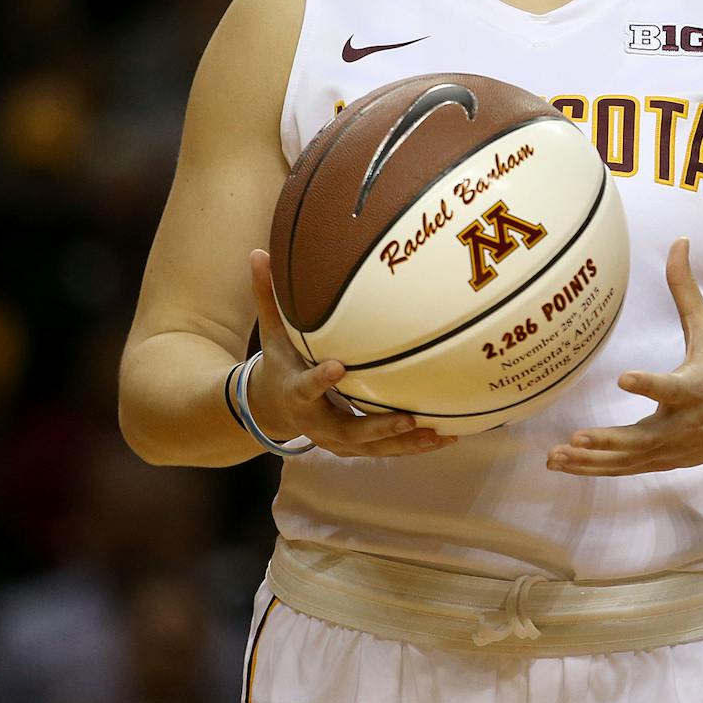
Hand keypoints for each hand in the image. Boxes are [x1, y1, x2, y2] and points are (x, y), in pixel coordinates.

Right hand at [243, 250, 454, 456]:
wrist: (272, 408)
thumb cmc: (279, 362)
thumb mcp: (271, 333)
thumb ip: (267, 296)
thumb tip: (258, 252)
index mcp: (296, 392)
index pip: (307, 387)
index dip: (321, 380)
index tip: (338, 366)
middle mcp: (316, 423)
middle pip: (348, 431)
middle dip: (378, 427)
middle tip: (408, 418)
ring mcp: (336, 440)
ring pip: (372, 448)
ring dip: (406, 443)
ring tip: (438, 435)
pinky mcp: (354, 447)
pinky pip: (385, 450)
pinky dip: (413, 446)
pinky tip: (445, 438)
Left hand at [546, 238, 702, 476]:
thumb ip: (685, 291)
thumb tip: (678, 241)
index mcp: (696, 389)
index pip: (670, 388)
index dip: (648, 385)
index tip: (623, 379)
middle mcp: (683, 424)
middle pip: (643, 438)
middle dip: (608, 441)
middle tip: (574, 438)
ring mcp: (673, 449)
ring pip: (628, 460)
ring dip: (592, 460)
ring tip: (555, 456)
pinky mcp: (664, 462)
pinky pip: (626, 468)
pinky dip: (596, 469)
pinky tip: (564, 464)